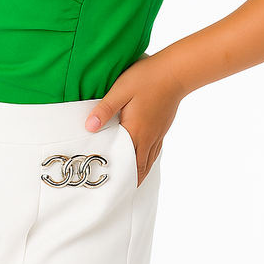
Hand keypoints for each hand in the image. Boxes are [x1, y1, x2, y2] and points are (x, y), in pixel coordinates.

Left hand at [84, 52, 185, 185]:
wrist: (174, 72)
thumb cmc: (146, 78)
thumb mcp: (120, 90)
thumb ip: (104, 109)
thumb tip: (89, 127)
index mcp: (136, 131)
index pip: (129, 163)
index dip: (123, 179)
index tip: (114, 191)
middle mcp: (148, 137)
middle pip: (140, 167)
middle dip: (131, 181)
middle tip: (119, 191)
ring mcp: (157, 133)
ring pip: (149, 161)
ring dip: (139, 172)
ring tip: (129, 182)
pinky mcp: (162, 127)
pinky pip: (154, 151)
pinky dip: (147, 161)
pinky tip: (142, 159)